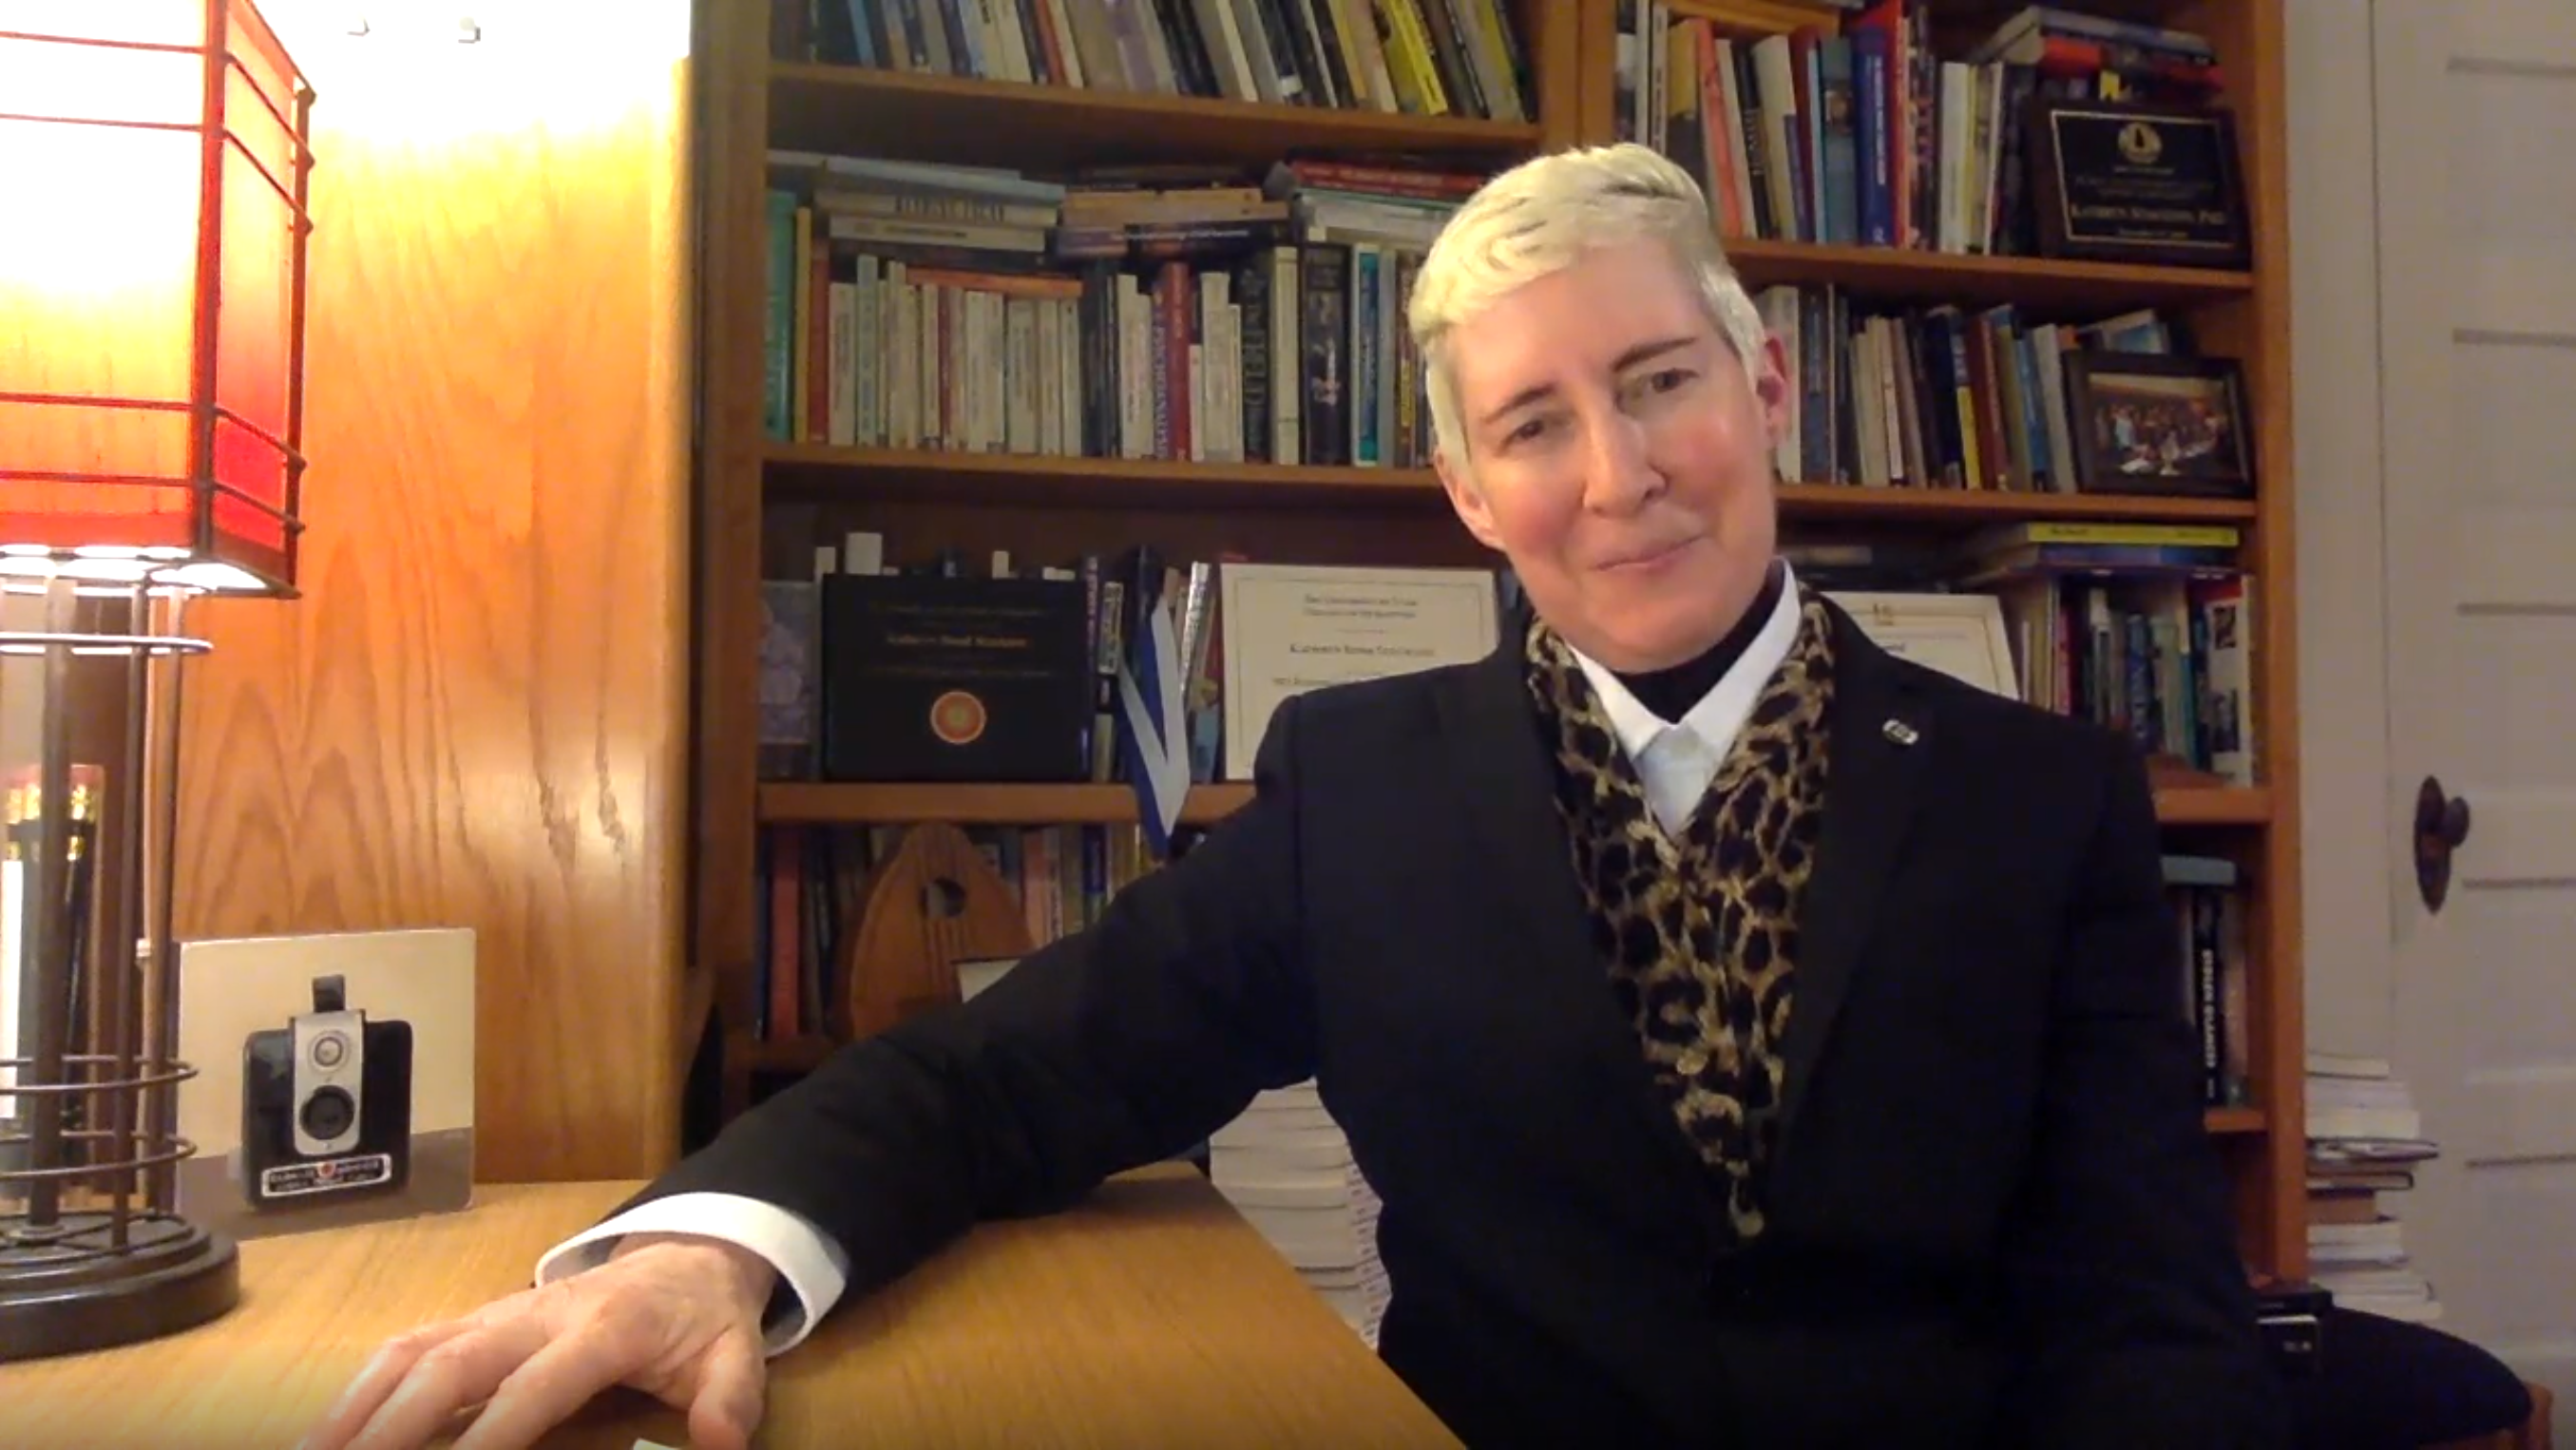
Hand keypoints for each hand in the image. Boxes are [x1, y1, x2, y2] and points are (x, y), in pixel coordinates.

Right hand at [296, 1232, 778, 1449]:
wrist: (687, 1256)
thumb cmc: (703, 1319)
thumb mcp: (736, 1355)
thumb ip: (730, 1400)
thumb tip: (724, 1448)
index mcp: (603, 1329)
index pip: (535, 1387)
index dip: (491, 1434)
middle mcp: (537, 1314)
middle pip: (451, 1361)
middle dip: (393, 1422)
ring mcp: (500, 1312)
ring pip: (415, 1348)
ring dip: (358, 1404)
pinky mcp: (478, 1319)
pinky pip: (410, 1345)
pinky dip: (363, 1387)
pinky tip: (330, 1431)